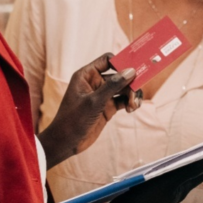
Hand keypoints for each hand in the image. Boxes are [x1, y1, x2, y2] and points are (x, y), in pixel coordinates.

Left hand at [39, 53, 140, 169]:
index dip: (121, 63)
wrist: (66, 142)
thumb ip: (112, 86)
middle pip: (119, 75)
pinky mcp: (107, 107)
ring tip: (133, 105)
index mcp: (87, 75)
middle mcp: (95, 82)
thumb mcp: (94, 102)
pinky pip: (122, 100)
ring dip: (131, 94)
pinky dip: (129, 103)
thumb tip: (130, 71)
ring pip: (123, 88)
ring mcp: (102, 95)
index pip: (107, 60)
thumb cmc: (73, 119)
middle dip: (130, 82)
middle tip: (137, 91)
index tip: (134, 71)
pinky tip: (131, 109)